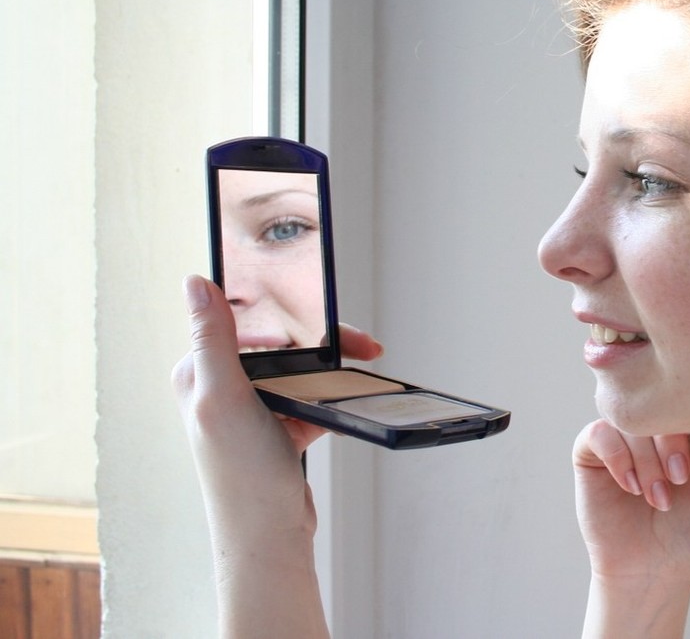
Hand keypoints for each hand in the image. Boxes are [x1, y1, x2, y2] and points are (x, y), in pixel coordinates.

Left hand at [172, 275, 381, 537]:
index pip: (248, 325)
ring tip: (363, 369)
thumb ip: (211, 339)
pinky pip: (308, 399)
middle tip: (363, 347)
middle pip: (280, 346)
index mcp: (198, 374)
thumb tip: (195, 281)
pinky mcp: (273, 431)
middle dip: (323, 344)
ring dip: (331, 371)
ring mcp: (248, 412)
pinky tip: (342, 408)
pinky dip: (328, 401)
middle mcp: (218, 389)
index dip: (291, 320)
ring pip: (298, 371)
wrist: (268, 539)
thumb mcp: (224, 398)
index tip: (328, 325)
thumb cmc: (241, 477)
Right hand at [572, 419, 689, 586]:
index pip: (689, 396)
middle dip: (671, 443)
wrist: (654, 568)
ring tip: (657, 497)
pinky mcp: (590, 452)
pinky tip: (631, 486)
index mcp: (684, 425)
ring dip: (647, 461)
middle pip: (658, 403)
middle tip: (679, 480)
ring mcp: (621, 436)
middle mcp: (651, 425)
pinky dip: (618, 458)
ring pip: (630, 421)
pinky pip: (599, 432)